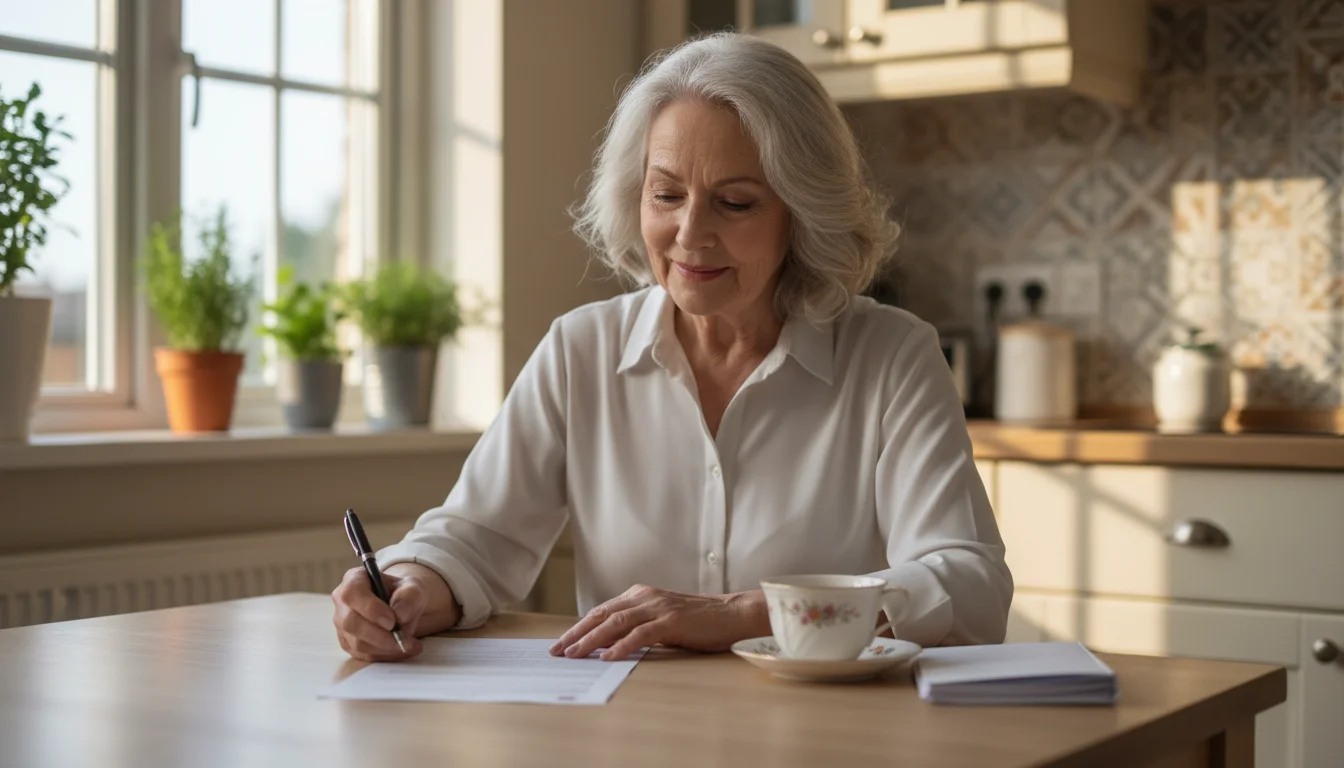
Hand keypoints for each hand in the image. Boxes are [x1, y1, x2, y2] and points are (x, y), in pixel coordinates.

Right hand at [331, 567, 429, 661]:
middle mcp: (342, 602)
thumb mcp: (413, 588)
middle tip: (402, 639)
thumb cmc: (403, 594)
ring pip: (357, 643)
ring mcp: (342, 624)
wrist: (401, 608)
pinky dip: (385, 655)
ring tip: (409, 644)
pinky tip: (403, 649)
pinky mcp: (348, 643)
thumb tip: (399, 616)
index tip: (392, 621)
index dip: (370, 608)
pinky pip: (363, 655)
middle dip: (378, 635)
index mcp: (355, 579)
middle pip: (350, 622)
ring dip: (385, 648)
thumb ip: (409, 597)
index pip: (352, 592)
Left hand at [550, 585, 768, 660]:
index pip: (602, 611)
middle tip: (557, 651)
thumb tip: (609, 646)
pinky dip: (622, 645)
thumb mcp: (662, 620)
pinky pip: (641, 634)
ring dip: (591, 640)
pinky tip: (608, 657)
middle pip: (602, 615)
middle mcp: (645, 597)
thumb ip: (638, 626)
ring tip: (574, 654)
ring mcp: (658, 607)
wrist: (732, 614)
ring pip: (616, 623)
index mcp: (640, 595)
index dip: (579, 627)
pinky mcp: (671, 621)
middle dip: (576, 633)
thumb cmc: (698, 622)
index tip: (561, 643)